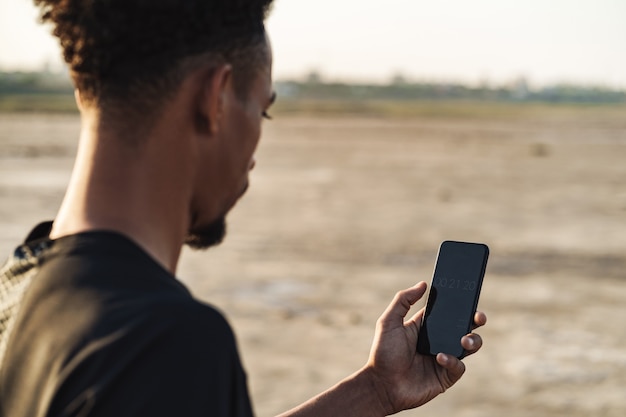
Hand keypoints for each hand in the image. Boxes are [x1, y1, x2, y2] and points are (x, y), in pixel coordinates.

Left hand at [365, 281, 486, 413]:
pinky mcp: (445, 377)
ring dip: (472, 340)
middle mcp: (438, 341)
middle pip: (464, 327)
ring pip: (469, 346)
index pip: (448, 312)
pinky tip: (440, 358)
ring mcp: (443, 358)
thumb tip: (423, 284)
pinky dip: (453, 361)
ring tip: (464, 340)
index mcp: (426, 327)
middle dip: (475, 320)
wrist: (381, 385)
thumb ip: (403, 300)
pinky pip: (459, 367)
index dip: (460, 305)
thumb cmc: (383, 353)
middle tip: (478, 317)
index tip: (468, 296)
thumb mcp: (389, 321)